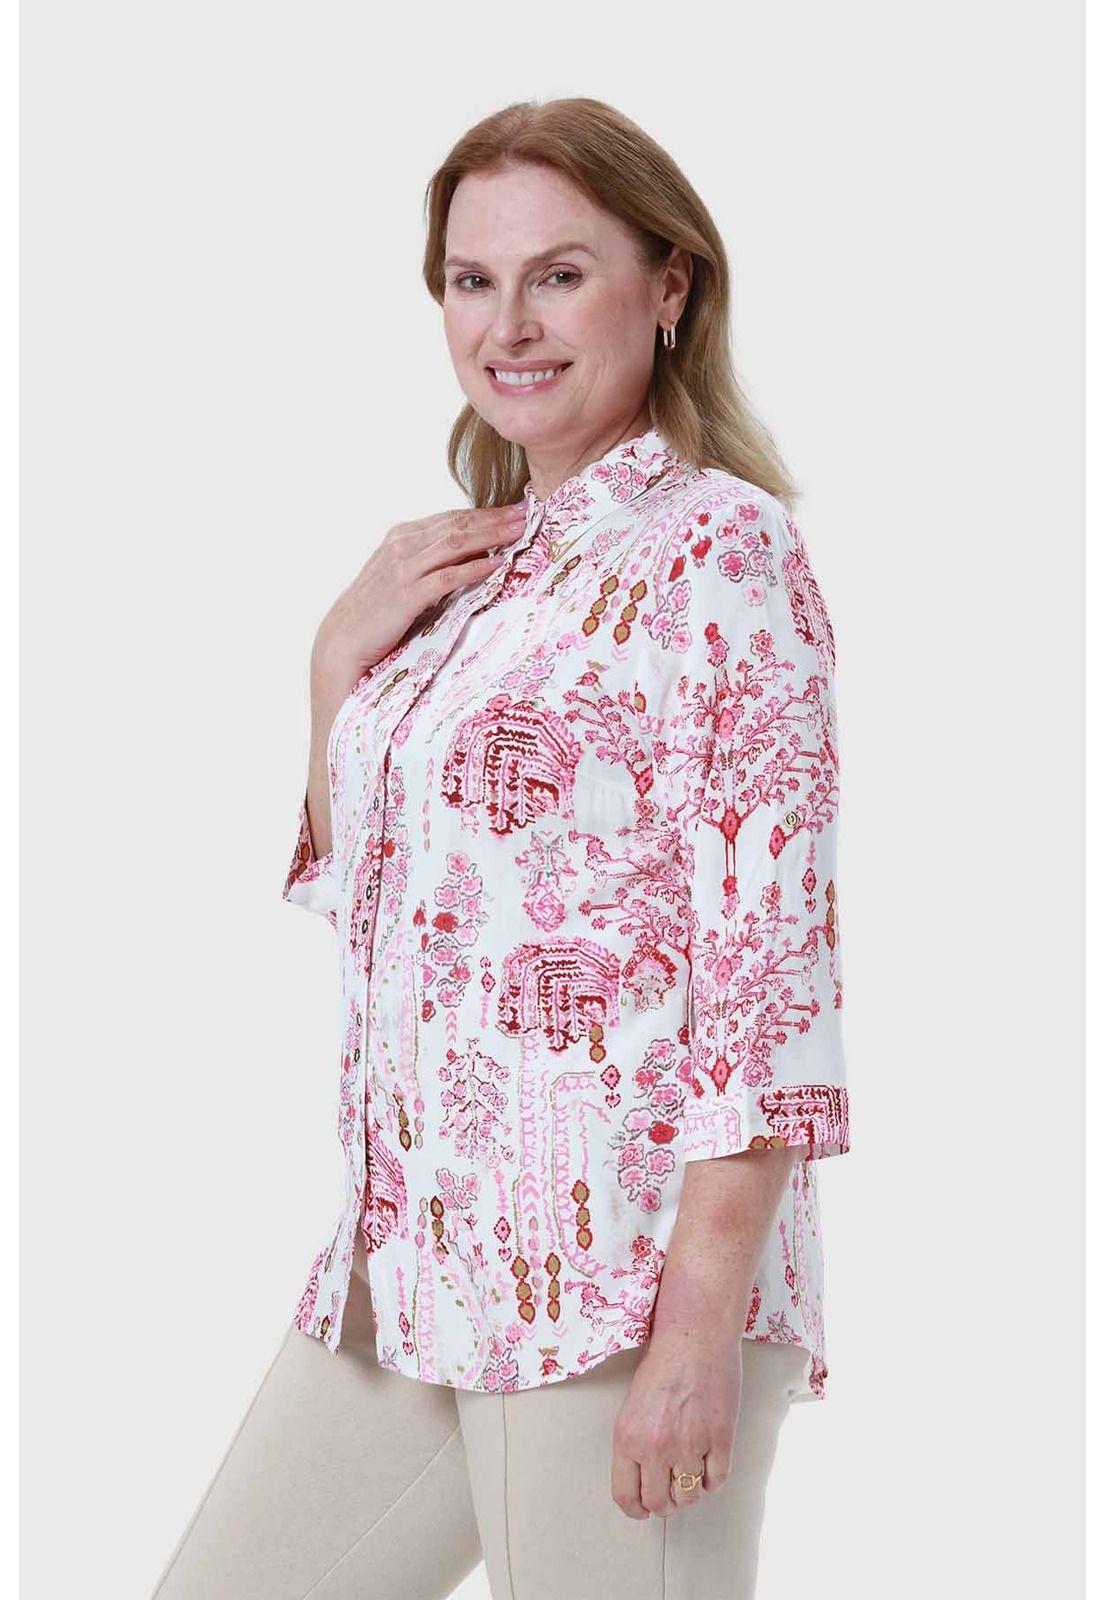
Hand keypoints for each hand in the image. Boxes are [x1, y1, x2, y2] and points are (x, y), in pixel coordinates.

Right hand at [312, 500, 529, 682]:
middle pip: (458, 525)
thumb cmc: (376, 611)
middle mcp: (402, 545)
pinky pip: (448, 577)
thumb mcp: (403, 576)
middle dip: (495, 518)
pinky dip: (474, 568)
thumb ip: (431, 561)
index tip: (515, 510)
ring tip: (519, 531)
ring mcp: (403, 568)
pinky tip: (498, 563)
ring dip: (491, 536)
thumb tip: (472, 554)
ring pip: (455, 544)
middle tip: (527, 513)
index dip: (486, 513)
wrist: (344, 639)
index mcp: (402, 536)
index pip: (452, 518)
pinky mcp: (407, 594)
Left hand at [609, 1334, 743, 1519]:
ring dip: (691, 1490)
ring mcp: (689, 1445)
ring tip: (691, 1473)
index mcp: (627, 1437)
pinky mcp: (720, 1439)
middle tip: (671, 1491)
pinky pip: (717, 1480)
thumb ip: (636, 1443)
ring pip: (690, 1496)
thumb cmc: (664, 1362)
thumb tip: (645, 1479)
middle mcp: (655, 1447)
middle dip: (666, 1503)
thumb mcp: (633, 1405)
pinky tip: (710, 1463)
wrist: (695, 1334)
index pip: (626, 1496)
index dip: (636, 1510)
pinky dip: (713, 1478)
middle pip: (660, 1503)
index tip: (644, 1510)